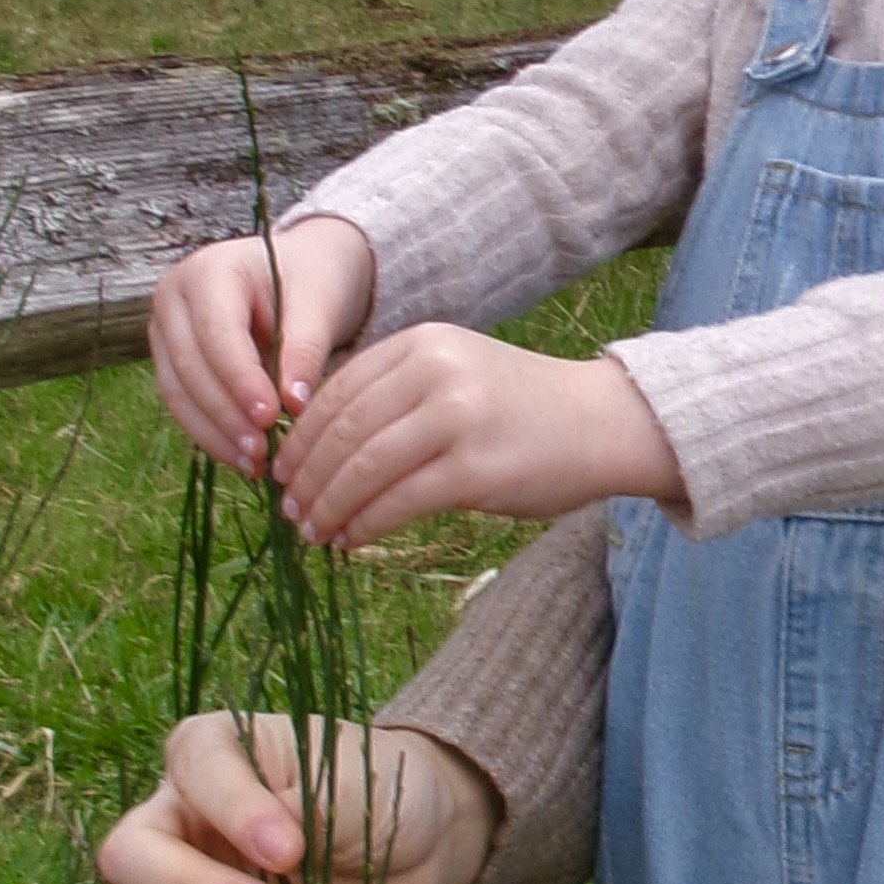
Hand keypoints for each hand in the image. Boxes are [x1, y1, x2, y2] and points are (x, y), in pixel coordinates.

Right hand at [96, 708, 496, 883]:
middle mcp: (177, 816)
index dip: (231, 812)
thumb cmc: (379, 792)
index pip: (190, 767)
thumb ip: (305, 807)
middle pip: (131, 857)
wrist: (416, 848)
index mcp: (210, 752)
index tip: (290, 850)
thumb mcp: (355, 783)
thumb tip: (269, 855)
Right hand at [148, 216, 377, 469]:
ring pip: (178, 392)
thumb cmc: (311, 281)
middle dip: (225, 415)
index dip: (239, 380)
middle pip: (189, 366)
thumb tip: (294, 406)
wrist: (299, 272)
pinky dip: (211, 433)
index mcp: (209, 271)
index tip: (270, 418)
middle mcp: (173, 298)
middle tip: (263, 453)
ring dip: (214, 434)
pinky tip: (242, 457)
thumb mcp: (318, 306)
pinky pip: (182, 402)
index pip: (217, 333)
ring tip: (255, 465)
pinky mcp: (168, 359)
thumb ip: (305, 351)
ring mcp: (164, 330)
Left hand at [274, 325, 682, 550]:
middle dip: (305, 478)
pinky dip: (364, 525)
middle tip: (288, 512)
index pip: (335, 392)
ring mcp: (458, 418)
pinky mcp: (476, 468)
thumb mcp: (454, 376)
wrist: (603, 423)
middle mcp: (437, 371)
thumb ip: (393, 396)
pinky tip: (351, 540)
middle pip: (343, 431)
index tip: (280, 474)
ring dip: (327, 506)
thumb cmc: (521, 409)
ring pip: (363, 468)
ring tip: (312, 532)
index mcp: (423, 343)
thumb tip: (313, 449)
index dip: (297, 440)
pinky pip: (398, 502)